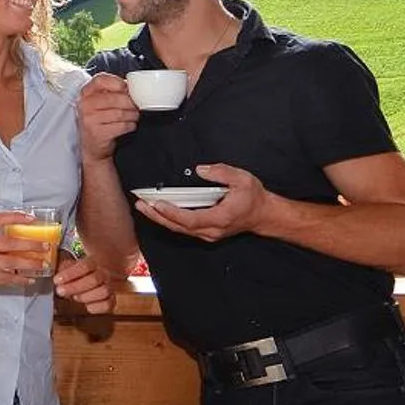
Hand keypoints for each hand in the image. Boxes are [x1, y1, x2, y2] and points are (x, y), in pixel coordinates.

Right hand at [0, 211, 51, 290]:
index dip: (17, 217)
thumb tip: (24, 233)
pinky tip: (29, 280)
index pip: (0, 219)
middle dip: (31, 245)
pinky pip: (6, 278)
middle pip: (11, 243)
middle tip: (45, 246)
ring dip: (29, 264)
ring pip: (11, 262)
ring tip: (42, 264)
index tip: (32, 218)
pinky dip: (19, 279)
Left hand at [53, 250, 117, 313]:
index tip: (57, 280)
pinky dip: (96, 307)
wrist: (85, 283)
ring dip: (86, 296)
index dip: (71, 273)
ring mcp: (109, 287)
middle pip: (94, 279)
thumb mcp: (65, 268)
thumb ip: (60, 268)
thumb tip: (48, 268)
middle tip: (61, 291)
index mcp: (93, 262)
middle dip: (75, 287)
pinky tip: (86, 306)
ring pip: (104, 291)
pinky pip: (108, 305)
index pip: (85, 265)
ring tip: (75, 297)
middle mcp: (104, 273)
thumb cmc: (73, 276)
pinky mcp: (111, 300)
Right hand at [77, 73, 140, 162]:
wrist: (93, 146)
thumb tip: (134, 86)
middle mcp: (85, 104)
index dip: (117, 83)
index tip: (127, 89)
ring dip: (132, 115)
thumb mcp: (101, 103)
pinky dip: (130, 126)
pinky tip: (129, 126)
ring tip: (134, 117)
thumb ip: (113, 91)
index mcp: (86, 93)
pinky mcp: (97, 133)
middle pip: (115, 98)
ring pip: (120, 113)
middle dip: (131, 103)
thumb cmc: (101, 120)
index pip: (100, 80)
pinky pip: (121, 126)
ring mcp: (89, 119)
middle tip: (136, 106)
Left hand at [133, 163, 271, 242]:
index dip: (172, 213)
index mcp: (220, 218)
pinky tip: (158, 212)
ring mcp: (209, 234)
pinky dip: (169, 220)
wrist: (264, 215)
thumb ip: (221, 173)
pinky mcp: (206, 231)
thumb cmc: (254, 198)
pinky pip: (184, 228)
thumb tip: (201, 170)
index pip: (191, 219)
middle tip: (140, 205)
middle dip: (158, 217)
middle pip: (179, 227)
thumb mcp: (243, 179)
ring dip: (160, 219)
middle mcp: (212, 230)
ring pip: (180, 230)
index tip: (157, 204)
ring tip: (144, 207)